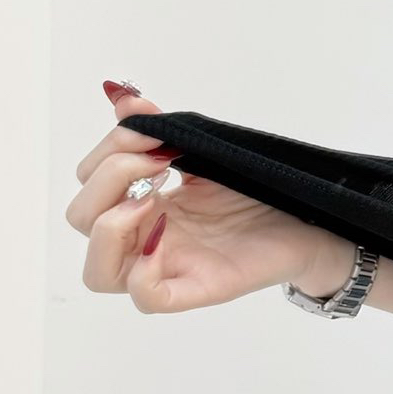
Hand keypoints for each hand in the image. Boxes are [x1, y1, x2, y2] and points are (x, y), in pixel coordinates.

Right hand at [68, 80, 351, 313]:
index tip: (153, 133)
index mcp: (143, 203)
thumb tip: (120, 95)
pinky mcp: (197, 289)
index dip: (106, 152)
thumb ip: (161, 128)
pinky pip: (147, 298)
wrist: (311, 216)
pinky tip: (165, 239)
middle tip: (160, 161)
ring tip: (153, 200)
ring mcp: (168, 266)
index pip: (87, 183)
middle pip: (80, 219)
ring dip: (110, 227)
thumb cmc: (259, 189)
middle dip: (108, 178)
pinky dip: (143, 272)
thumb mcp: (206, 149)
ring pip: (96, 273)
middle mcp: (146, 237)